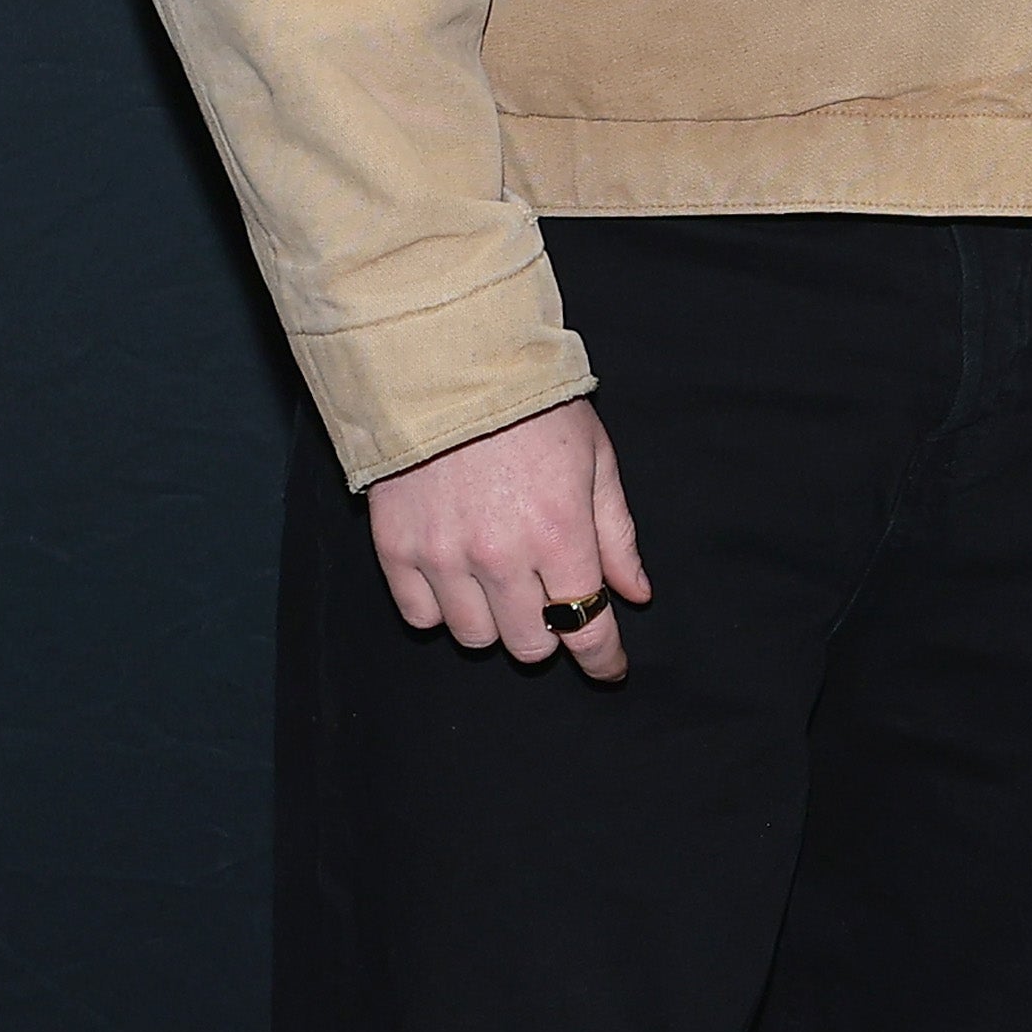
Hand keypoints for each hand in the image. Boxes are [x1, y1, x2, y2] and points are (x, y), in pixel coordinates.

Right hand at [363, 400, 651, 678]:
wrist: (445, 363)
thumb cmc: (531, 405)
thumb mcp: (595, 459)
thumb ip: (616, 535)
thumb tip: (634, 594)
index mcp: (560, 532)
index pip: (586, 628)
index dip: (602, 660)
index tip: (609, 668)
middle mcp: (501, 556)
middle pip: (529, 645)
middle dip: (547, 631)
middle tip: (545, 598)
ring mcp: (444, 556)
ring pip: (475, 637)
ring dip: (494, 620)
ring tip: (497, 578)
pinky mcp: (397, 548)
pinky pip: (421, 616)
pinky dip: (441, 607)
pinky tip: (455, 575)